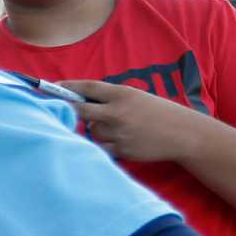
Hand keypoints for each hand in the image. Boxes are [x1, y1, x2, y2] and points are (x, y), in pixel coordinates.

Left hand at [61, 80, 206, 164]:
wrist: (182, 134)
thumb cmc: (158, 113)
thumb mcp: (136, 97)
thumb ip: (111, 99)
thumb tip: (80, 101)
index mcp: (122, 94)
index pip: (88, 88)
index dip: (68, 87)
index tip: (53, 86)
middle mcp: (118, 112)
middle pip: (79, 110)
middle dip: (68, 109)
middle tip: (59, 108)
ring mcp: (118, 132)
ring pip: (90, 130)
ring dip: (95, 128)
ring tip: (116, 128)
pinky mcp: (121, 150)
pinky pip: (100, 146)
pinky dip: (103, 143)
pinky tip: (119, 139)